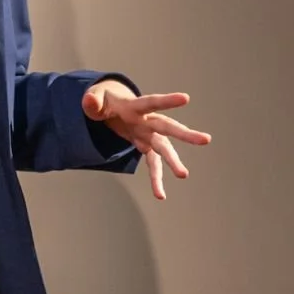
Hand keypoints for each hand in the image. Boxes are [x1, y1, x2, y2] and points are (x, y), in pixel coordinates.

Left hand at [82, 81, 211, 200]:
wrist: (111, 107)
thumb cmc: (104, 101)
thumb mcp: (94, 99)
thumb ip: (92, 101)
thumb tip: (88, 103)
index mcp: (135, 107)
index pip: (152, 102)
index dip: (167, 101)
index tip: (186, 98)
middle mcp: (147, 121)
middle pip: (167, 127)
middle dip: (185, 134)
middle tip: (205, 140)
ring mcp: (148, 135)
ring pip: (164, 149)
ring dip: (174, 161)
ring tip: (183, 175)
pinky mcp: (146, 146)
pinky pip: (153, 164)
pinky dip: (156, 179)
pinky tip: (160, 195)